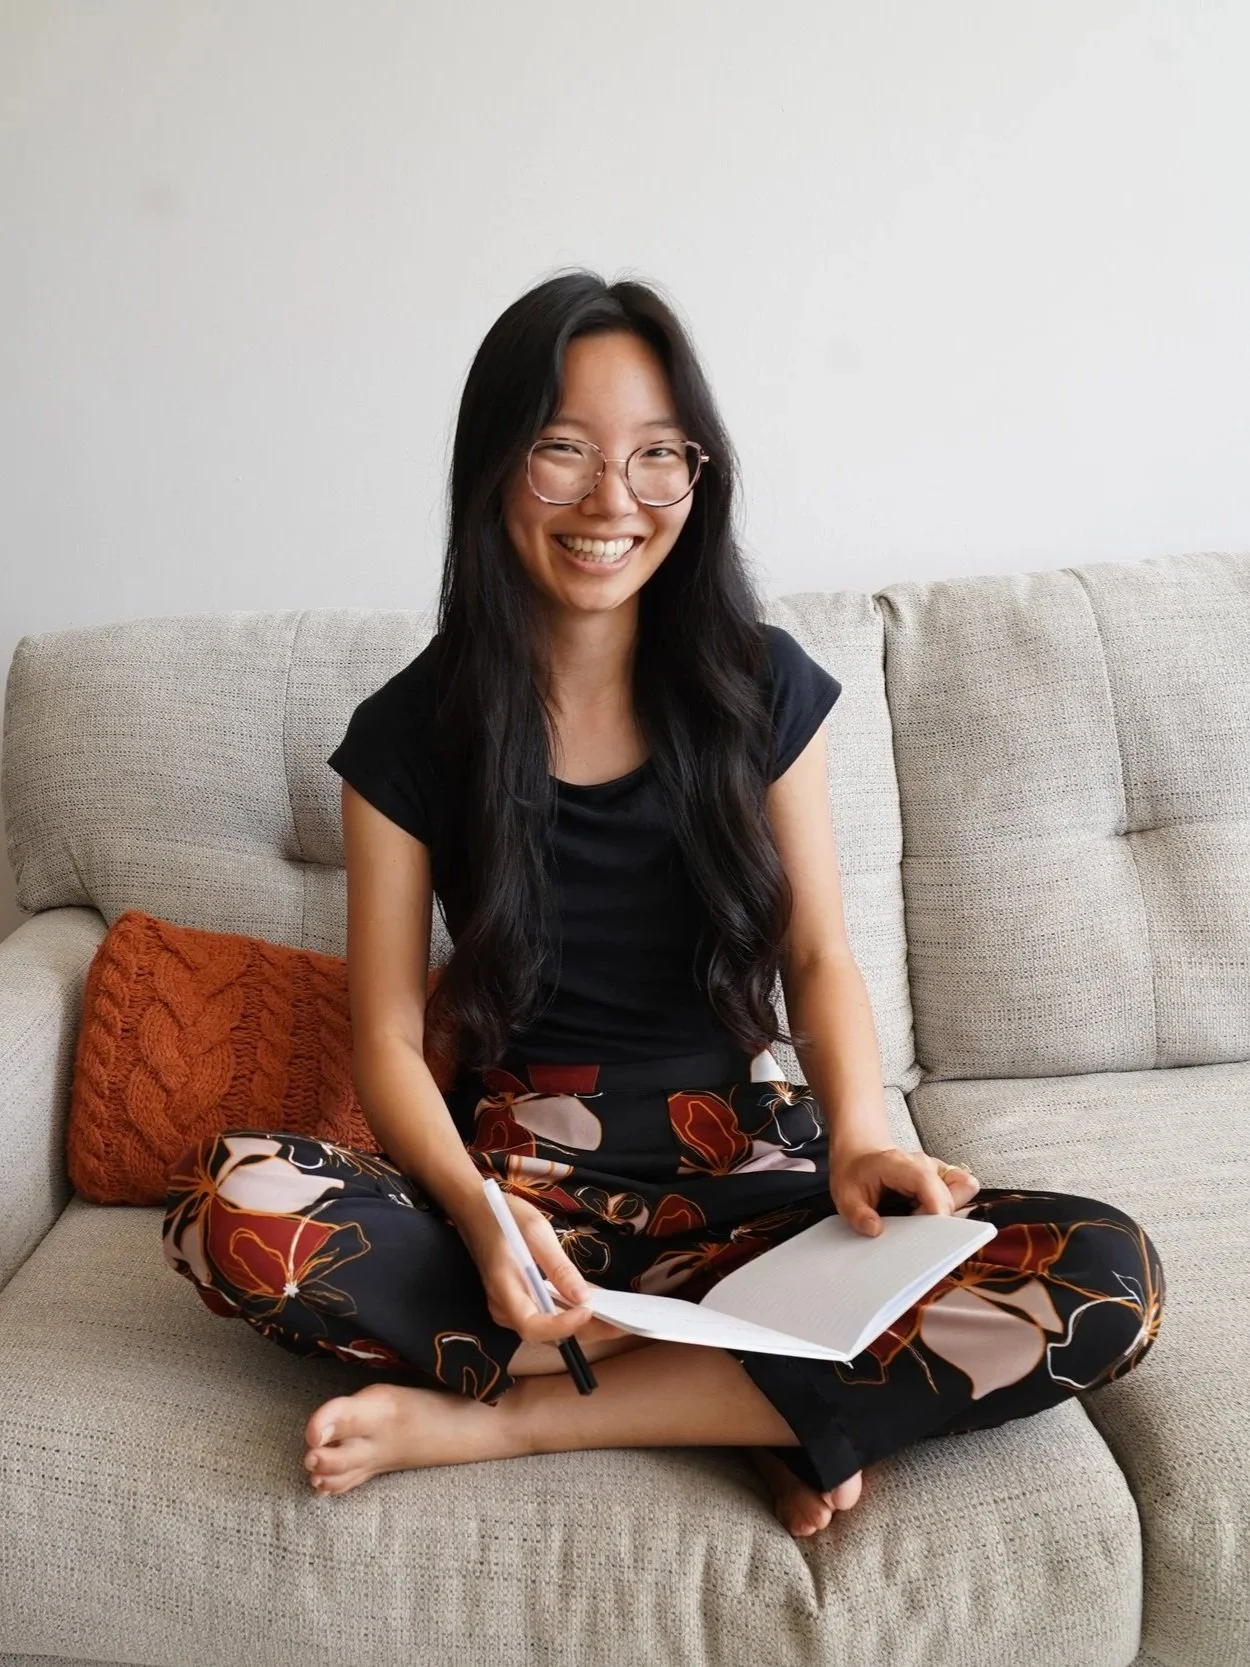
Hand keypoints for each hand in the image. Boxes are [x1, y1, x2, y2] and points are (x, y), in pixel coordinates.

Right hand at [459, 1190, 618, 1345]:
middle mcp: (504, 1306)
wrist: (474, 1209)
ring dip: (581, 1323)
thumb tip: (584, 1300)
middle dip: (585, 1330)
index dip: (562, 1326)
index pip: (532, 1326)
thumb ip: (559, 1267)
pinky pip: (545, 1312)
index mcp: (503, 1288)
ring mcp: (510, 1306)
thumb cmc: (503, 1216)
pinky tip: (595, 1304)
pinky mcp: (518, 1300)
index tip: (590, 1311)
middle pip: (546, 1331)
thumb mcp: (536, 1231)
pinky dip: (570, 1310)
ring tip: (615, 1317)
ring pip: (548, 1326)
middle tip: (621, 1325)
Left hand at [831, 1146, 981, 1237]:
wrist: (861, 1154)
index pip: (927, 1182)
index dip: (934, 1208)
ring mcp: (936, 1169)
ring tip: (921, 1220)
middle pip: (949, 1195)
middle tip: (913, 1229)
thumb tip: (875, 1230)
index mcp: (900, 1165)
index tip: (930, 1233)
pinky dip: (955, 1204)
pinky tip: (930, 1213)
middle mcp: (924, 1164)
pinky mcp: (943, 1176)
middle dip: (937, 1220)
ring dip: (949, 1211)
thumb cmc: (855, 1173)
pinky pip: (964, 1188)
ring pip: (963, 1190)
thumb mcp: (845, 1195)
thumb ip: (858, 1214)